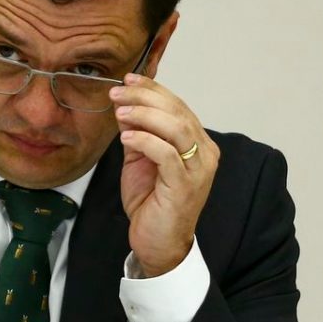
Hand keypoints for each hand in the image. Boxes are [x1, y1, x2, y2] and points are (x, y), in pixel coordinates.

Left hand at [110, 73, 219, 277]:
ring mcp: (198, 170)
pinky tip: (126, 136)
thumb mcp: (140, 158)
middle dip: (145, 97)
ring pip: (177, 129)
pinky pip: (168, 154)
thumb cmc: (151, 200)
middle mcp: (205, 153)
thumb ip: (138, 132)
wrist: (158, 241)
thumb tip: (124, 105)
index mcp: (198, 142)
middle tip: (117, 92)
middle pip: (179, 113)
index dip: (153, 90)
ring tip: (120, 111)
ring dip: (145, 115)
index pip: (178, 106)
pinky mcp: (185, 186)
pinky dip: (146, 140)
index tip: (128, 80)